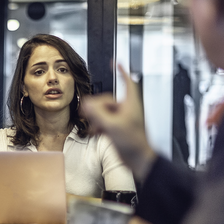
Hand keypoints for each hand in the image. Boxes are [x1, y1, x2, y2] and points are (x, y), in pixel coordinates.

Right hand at [81, 64, 156, 181]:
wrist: (138, 160)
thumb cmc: (134, 143)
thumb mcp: (112, 126)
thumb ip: (98, 114)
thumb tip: (86, 105)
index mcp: (130, 105)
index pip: (127, 83)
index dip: (122, 72)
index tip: (116, 62)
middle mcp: (126, 110)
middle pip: (107, 100)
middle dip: (96, 106)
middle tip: (86, 112)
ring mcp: (121, 120)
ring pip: (103, 112)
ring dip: (95, 118)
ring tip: (91, 125)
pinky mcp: (116, 129)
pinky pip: (103, 121)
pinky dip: (98, 125)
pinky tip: (95, 132)